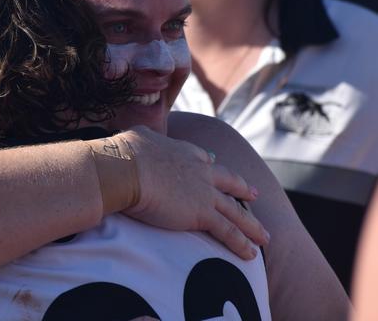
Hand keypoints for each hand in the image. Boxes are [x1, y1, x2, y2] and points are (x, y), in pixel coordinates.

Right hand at [120, 126, 269, 259]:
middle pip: (229, 182)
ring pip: (235, 212)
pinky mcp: (202, 214)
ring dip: (251, 225)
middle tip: (254, 194)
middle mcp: (200, 171)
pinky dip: (241, 243)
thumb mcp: (138, 136)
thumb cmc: (126, 153)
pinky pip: (228, 232)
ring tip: (264, 236)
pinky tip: (251, 254)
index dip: (211, 163)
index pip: (204, 158)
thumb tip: (138, 134)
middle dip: (243, 189)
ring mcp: (205, 193)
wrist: (128, 168)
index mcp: (184, 152)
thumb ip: (145, 136)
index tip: (214, 164)